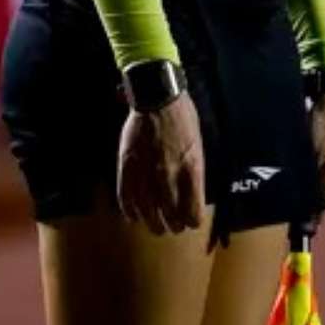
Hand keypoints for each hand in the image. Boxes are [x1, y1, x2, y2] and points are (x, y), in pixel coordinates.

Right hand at [117, 90, 205, 234]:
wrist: (158, 98)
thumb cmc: (183, 118)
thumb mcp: (198, 146)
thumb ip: (194, 173)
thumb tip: (191, 195)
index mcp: (191, 171)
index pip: (193, 213)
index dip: (192, 221)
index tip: (191, 221)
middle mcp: (169, 177)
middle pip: (171, 217)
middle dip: (174, 225)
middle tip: (174, 226)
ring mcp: (146, 174)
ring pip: (148, 213)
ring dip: (153, 223)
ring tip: (156, 226)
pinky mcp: (127, 168)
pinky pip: (127, 199)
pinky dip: (131, 211)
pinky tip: (135, 216)